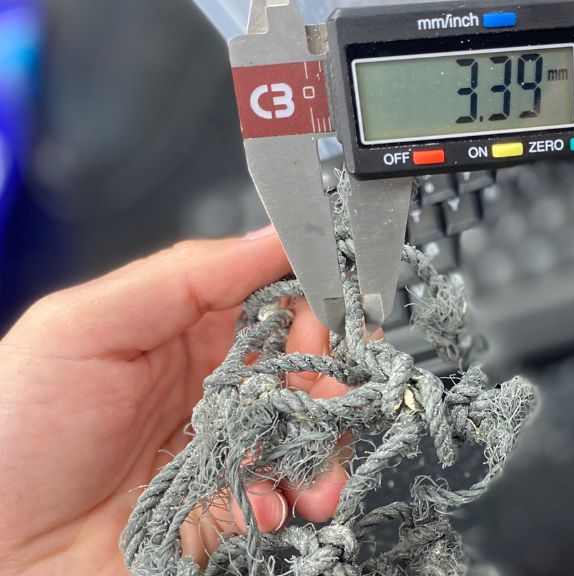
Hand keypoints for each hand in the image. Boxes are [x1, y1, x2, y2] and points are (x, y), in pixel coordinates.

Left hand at [0, 228, 348, 573]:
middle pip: (305, 361)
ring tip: (315, 466)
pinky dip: (304, 494)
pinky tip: (278, 504)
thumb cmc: (13, 438)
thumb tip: (270, 239)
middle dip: (328, 371)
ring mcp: (230, 447)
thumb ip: (179, 277)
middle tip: (322, 390)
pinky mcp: (238, 505)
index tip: (336, 303)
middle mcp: (214, 385)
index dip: (309, 295)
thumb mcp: (79, 329)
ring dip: (328, 440)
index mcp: (181, 331)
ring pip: (312, 425)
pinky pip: (295, 489)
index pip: (270, 294)